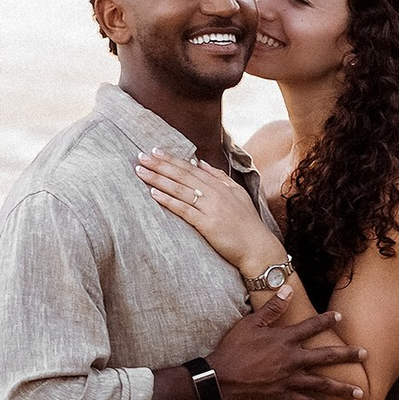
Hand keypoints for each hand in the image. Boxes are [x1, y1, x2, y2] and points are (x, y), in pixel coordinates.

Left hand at [136, 148, 271, 279]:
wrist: (258, 248)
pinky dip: (168, 200)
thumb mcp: (237, 194)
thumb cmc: (247, 224)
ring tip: (140, 171)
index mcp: (221, 185)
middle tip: (141, 156)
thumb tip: (200, 162)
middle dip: (160, 164)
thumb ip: (219, 177)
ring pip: (180, 189)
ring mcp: (211, 208)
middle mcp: (215, 193)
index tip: (155, 151)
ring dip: (158, 179)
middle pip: (183, 175)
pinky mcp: (207, 224)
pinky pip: (184, 209)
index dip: (172, 159)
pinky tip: (153, 193)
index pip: (192, 168)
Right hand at [210, 303, 367, 399]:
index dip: (326, 320)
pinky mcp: (282, 397)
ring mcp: (289, 380)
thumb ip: (272, 308)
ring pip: (322, 384)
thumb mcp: (250, 324)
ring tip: (360, 394)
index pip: (311, 326)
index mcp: (284, 340)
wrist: (219, 379)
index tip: (340, 317)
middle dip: (348, 355)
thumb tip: (288, 288)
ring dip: (342, 389)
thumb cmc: (232, 349)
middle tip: (365, 355)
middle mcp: (292, 360)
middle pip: (326, 356)